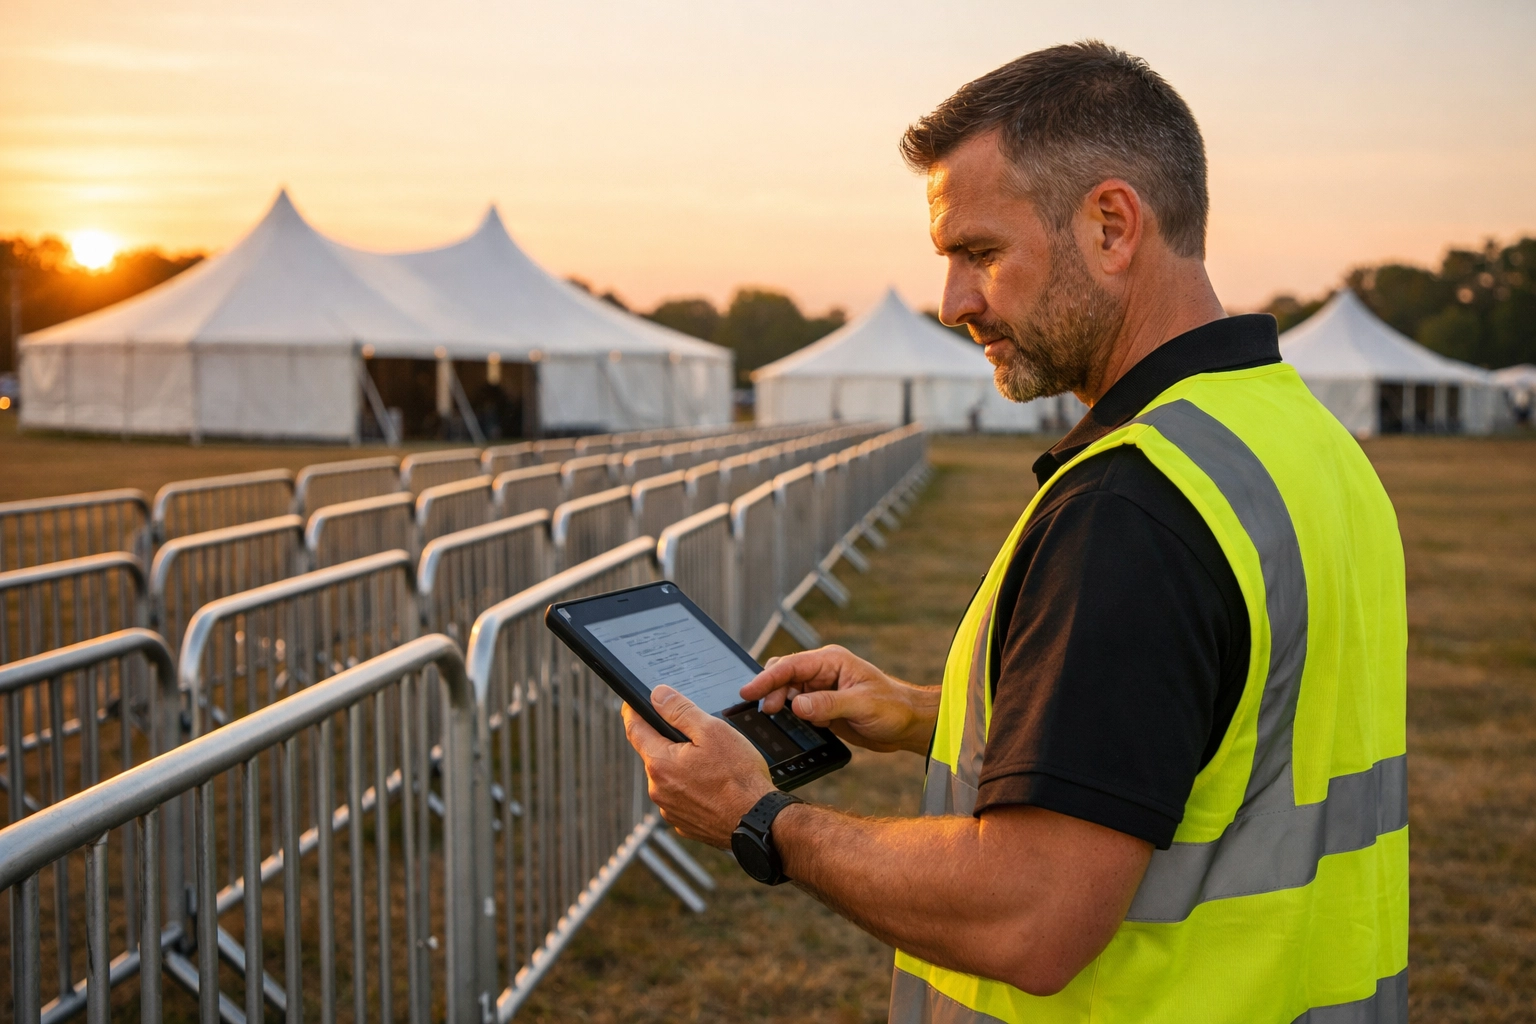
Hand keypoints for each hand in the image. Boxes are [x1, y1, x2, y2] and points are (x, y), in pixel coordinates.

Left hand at [621, 685, 775, 847]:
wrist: (758, 820)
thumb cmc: (739, 777)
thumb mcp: (712, 731)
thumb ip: (680, 710)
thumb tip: (657, 695)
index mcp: (661, 763)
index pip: (634, 730)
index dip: (632, 712)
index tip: (633, 703)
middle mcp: (658, 789)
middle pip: (654, 754)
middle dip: (668, 741)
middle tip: (696, 736)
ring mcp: (670, 810)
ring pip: (669, 777)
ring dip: (681, 767)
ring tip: (712, 765)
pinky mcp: (684, 823)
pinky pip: (681, 798)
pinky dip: (691, 788)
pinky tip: (713, 786)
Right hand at [739, 646, 939, 753]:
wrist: (908, 725)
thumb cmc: (893, 708)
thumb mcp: (862, 704)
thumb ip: (828, 704)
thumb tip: (798, 705)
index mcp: (831, 661)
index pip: (791, 666)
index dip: (767, 678)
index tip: (747, 691)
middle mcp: (823, 672)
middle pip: (784, 676)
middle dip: (770, 691)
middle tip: (766, 712)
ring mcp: (821, 690)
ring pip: (788, 692)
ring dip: (780, 704)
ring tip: (775, 720)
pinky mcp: (823, 707)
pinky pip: (798, 708)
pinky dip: (790, 716)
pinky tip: (787, 726)